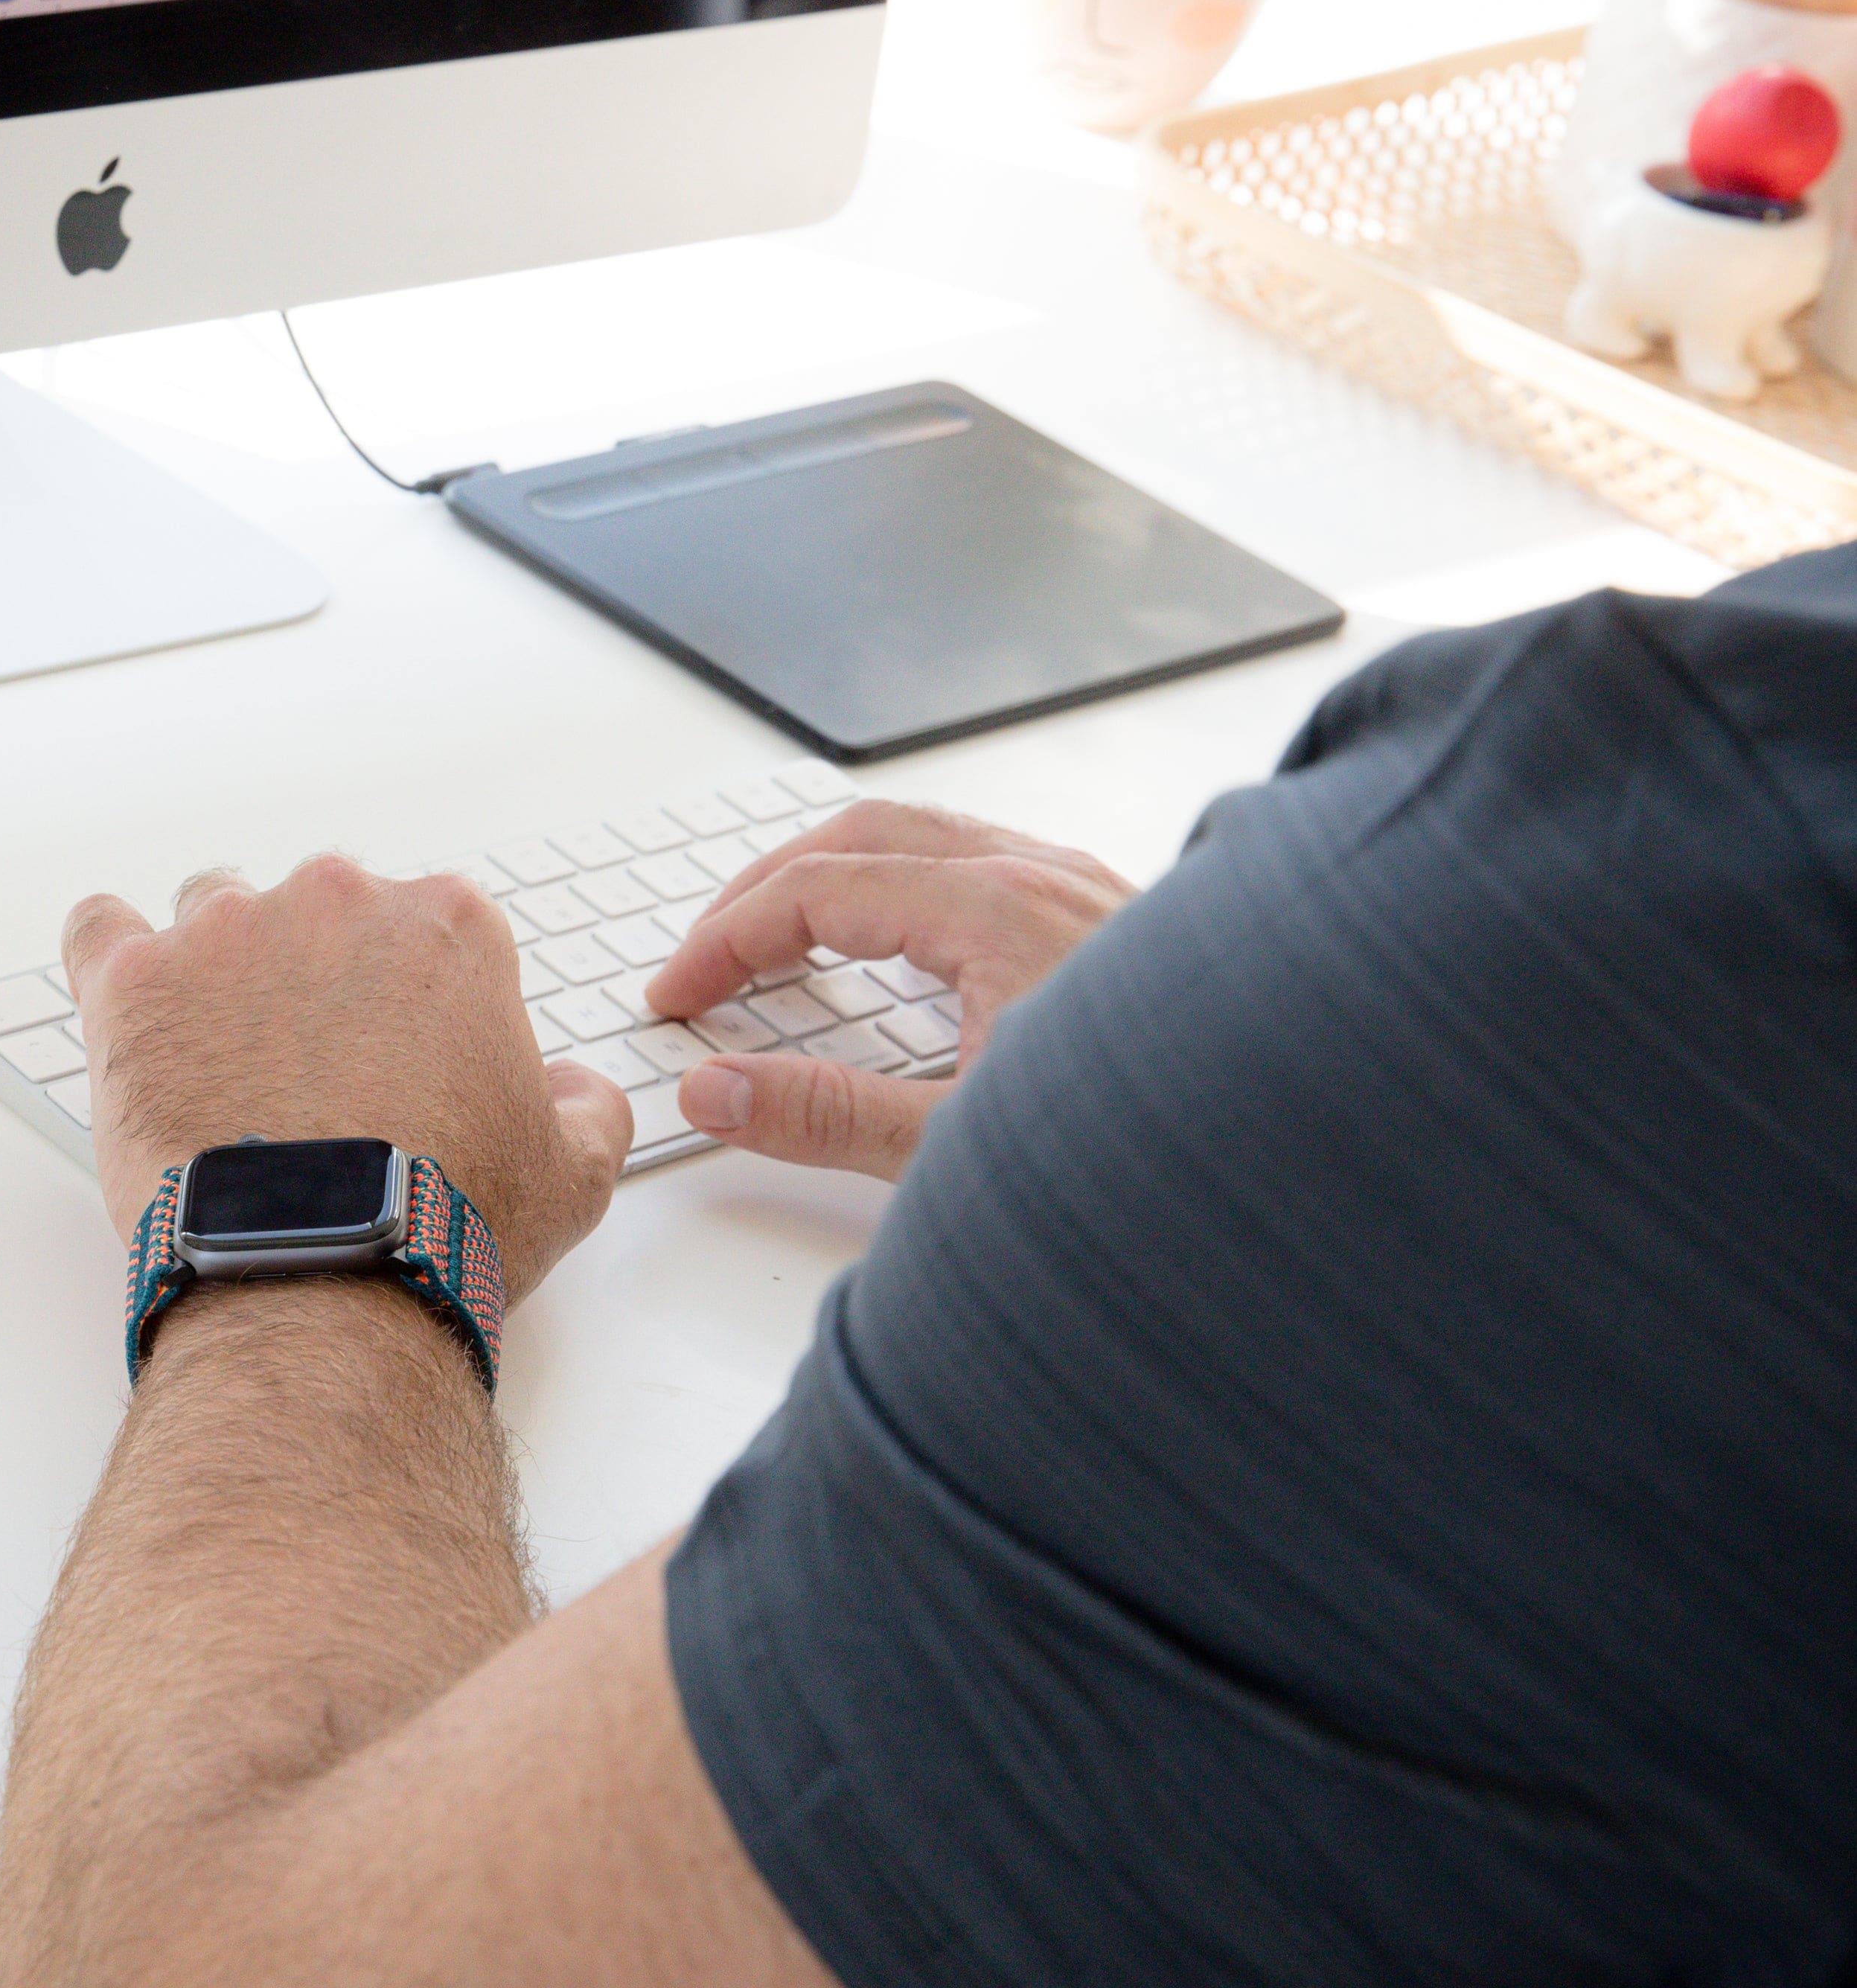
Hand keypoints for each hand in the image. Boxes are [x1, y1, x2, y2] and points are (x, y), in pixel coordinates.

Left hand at [62, 858, 633, 1302]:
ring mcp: (227, 933)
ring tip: (218, 1064)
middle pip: (316, 912)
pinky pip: (100, 929)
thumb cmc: (440, 1226)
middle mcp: (338, 902)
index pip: (420, 927)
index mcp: (448, 926)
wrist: (322, 1279)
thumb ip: (587, 1107)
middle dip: (313, 980)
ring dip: (217, 970)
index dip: (404, 999)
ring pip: (212, 913)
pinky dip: (113, 963)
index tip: (391, 1061)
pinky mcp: (136, 981)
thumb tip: (571, 1088)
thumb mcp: (572, 1176)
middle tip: (309, 1076)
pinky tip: (129, 1013)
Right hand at [642, 801, 1133, 1181]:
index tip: (679, 998)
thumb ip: (826, 1117)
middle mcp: (1045, 877)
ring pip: (929, 838)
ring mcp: (1088, 890)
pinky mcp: (1115, 920)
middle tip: (706, 959)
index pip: (816, 889)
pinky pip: (984, 865)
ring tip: (782, 945)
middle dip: (765, 890)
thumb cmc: (1160, 1151)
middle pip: (862, 835)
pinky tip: (902, 955)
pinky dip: (906, 889)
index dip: (726, 940)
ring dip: (837, 878)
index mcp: (997, 911)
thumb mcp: (964, 1152)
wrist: (1308, 1142)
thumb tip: (716, 1088)